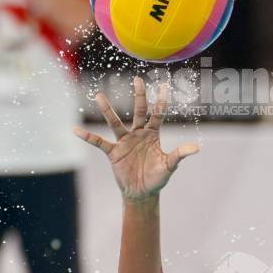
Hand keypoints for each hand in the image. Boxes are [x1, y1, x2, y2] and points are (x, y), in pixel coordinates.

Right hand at [74, 78, 198, 201]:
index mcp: (153, 135)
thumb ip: (179, 155)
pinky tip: (76, 130)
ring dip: (107, 111)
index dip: (161, 101)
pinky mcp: (113, 152)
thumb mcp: (169, 166)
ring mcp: (124, 142)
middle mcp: (138, 134)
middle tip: (137, 79)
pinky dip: (88, 137)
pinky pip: (99, 142)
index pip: (158, 114)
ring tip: (99, 96)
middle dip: (139, 96)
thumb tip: (197, 148)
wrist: (142, 193)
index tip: (164, 84)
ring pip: (115, 123)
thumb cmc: (157, 178)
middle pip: (139, 111)